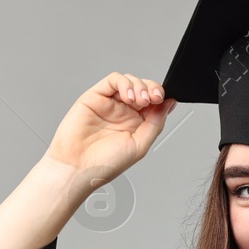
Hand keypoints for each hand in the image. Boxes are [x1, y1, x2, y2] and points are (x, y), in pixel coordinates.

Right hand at [41, 72, 175, 191]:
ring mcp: (110, 104)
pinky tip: (128, 96)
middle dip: (152, 89)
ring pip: (129, 81)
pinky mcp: (95, 96)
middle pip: (143, 88)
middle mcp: (123, 113)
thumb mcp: (140, 145)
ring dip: (139, 86)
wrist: (78, 167)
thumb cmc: (104, 163)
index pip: (154, 103)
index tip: (164, 100)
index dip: (160, 97)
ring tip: (139, 100)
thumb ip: (156, 123)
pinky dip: (124, 83)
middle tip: (154, 98)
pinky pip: (113, 80)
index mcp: (136, 125)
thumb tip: (170, 104)